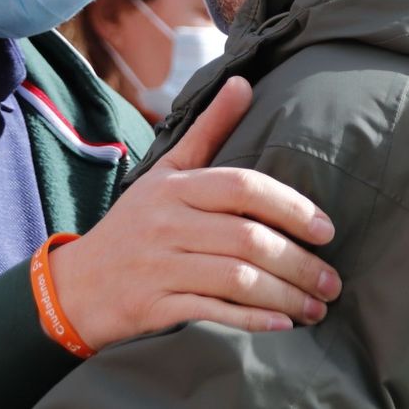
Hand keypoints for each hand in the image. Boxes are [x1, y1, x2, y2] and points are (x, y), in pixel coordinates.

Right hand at [49, 77, 340, 348]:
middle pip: (247, 239)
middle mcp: (167, 223)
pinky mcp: (154, 306)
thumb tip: (244, 82)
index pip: (242, 187)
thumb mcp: (165, 172)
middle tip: (332, 281)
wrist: (76, 286)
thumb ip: (208, 130)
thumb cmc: (135, 224)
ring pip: (237, 280)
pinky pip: (213, 312)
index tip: (327, 230)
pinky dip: (252, 321)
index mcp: (175, 186)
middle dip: (299, 264)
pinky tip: (282, 326)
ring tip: (317, 308)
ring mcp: (159, 266)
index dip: (291, 207)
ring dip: (285, 297)